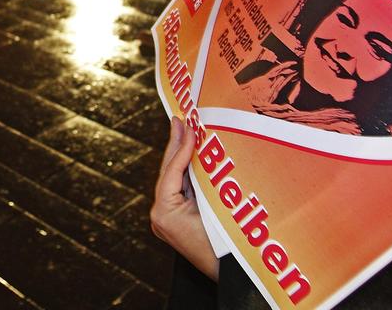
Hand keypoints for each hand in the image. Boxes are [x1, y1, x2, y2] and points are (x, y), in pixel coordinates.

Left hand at [151, 117, 218, 279]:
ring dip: (181, 155)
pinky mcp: (175, 221)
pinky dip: (186, 172)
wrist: (232, 273)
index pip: (171, 171)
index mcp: (164, 212)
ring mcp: (165, 220)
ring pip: (174, 179)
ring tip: (185, 129)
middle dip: (176, 145)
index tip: (189, 125)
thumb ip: (203, 175)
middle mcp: (159, 216)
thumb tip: (198, 143)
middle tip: (180, 119)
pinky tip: (192, 153)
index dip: (181, 147)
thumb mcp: (214, 203)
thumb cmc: (225, 242)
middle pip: (169, 172)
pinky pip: (179, 190)